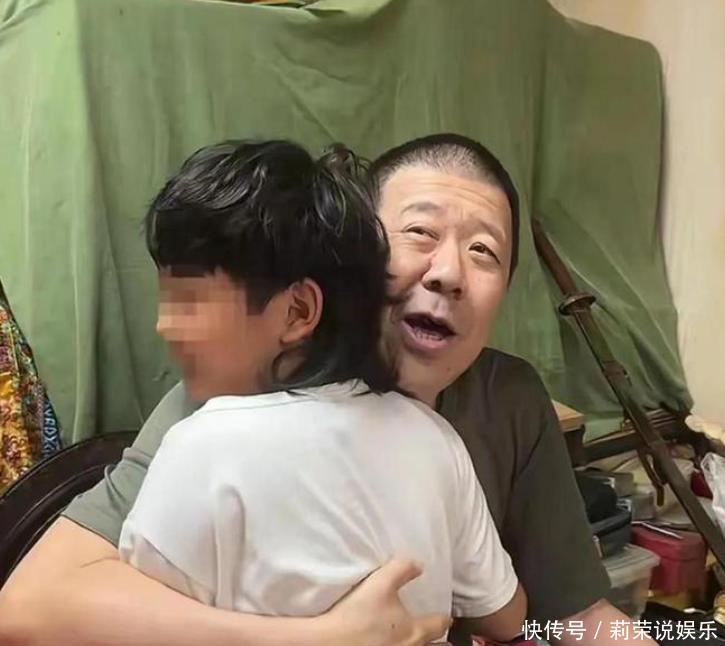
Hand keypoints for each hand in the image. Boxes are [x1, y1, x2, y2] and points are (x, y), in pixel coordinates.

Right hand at [321, 558, 449, 645]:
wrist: (332, 642)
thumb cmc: (359, 614)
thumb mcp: (381, 583)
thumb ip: (402, 569)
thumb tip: (418, 564)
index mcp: (415, 630)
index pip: (439, 625)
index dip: (443, 618)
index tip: (445, 615)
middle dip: (440, 643)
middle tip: (443, 640)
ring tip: (421, 643)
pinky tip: (394, 644)